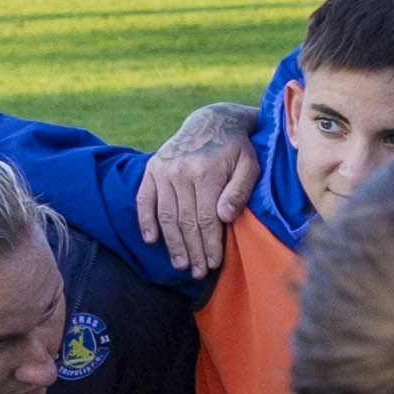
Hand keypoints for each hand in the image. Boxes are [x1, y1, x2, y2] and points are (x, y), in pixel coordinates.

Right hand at [137, 103, 259, 276]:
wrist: (212, 121)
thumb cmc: (237, 149)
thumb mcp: (250, 165)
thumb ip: (240, 190)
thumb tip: (225, 217)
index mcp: (206, 172)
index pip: (206, 219)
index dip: (210, 244)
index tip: (214, 264)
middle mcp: (180, 172)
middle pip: (185, 221)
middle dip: (193, 250)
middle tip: (198, 273)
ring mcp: (163, 170)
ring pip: (166, 215)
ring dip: (172, 243)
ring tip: (181, 264)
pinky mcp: (152, 169)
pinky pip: (144, 199)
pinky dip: (145, 221)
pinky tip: (151, 240)